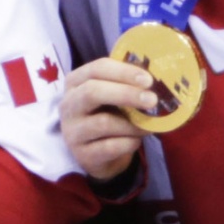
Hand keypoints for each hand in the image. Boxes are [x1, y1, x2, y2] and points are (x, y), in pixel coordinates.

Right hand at [60, 56, 154, 181]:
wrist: (97, 152)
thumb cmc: (108, 114)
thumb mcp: (112, 94)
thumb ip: (127, 83)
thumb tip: (155, 77)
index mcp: (75, 82)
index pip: (97, 69)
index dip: (124, 72)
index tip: (148, 80)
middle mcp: (69, 105)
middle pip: (92, 92)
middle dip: (126, 94)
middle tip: (152, 100)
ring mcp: (72, 131)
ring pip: (104, 123)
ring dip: (132, 124)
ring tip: (148, 126)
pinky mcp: (82, 154)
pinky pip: (110, 146)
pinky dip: (129, 143)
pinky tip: (136, 141)